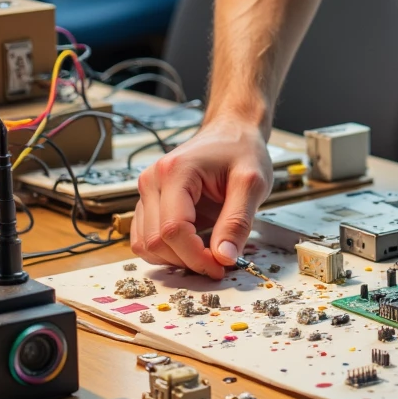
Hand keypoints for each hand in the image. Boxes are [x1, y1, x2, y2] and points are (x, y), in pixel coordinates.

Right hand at [131, 117, 272, 279]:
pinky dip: (167, 252)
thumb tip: (224, 258)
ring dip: (176, 259)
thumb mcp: (252, 183)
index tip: (221, 267)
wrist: (232, 132)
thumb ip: (238, 221)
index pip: (173, 229)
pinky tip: (194, 246)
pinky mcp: (149, 203)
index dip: (196, 256)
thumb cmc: (242, 150)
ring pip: (146, 245)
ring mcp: (147, 192)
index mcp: (175, 171)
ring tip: (208, 251)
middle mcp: (152, 180)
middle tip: (219, 262)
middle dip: (188, 260)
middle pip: (156, 241)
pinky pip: (145, 239)